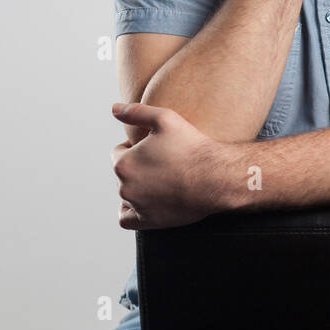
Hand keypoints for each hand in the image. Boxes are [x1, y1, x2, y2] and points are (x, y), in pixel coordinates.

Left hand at [109, 102, 238, 229]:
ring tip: (159, 181)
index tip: (154, 149)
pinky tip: (146, 201)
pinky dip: (132, 211)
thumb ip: (135, 112)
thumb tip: (114, 108)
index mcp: (123, 163)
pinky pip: (127, 219)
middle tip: (161, 163)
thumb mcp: (164, 119)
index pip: (118, 153)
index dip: (135, 148)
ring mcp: (137, 206)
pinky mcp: (148, 221)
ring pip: (126, 195)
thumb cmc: (192, 147)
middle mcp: (125, 187)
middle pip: (123, 174)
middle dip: (137, 167)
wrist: (215, 178)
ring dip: (137, 187)